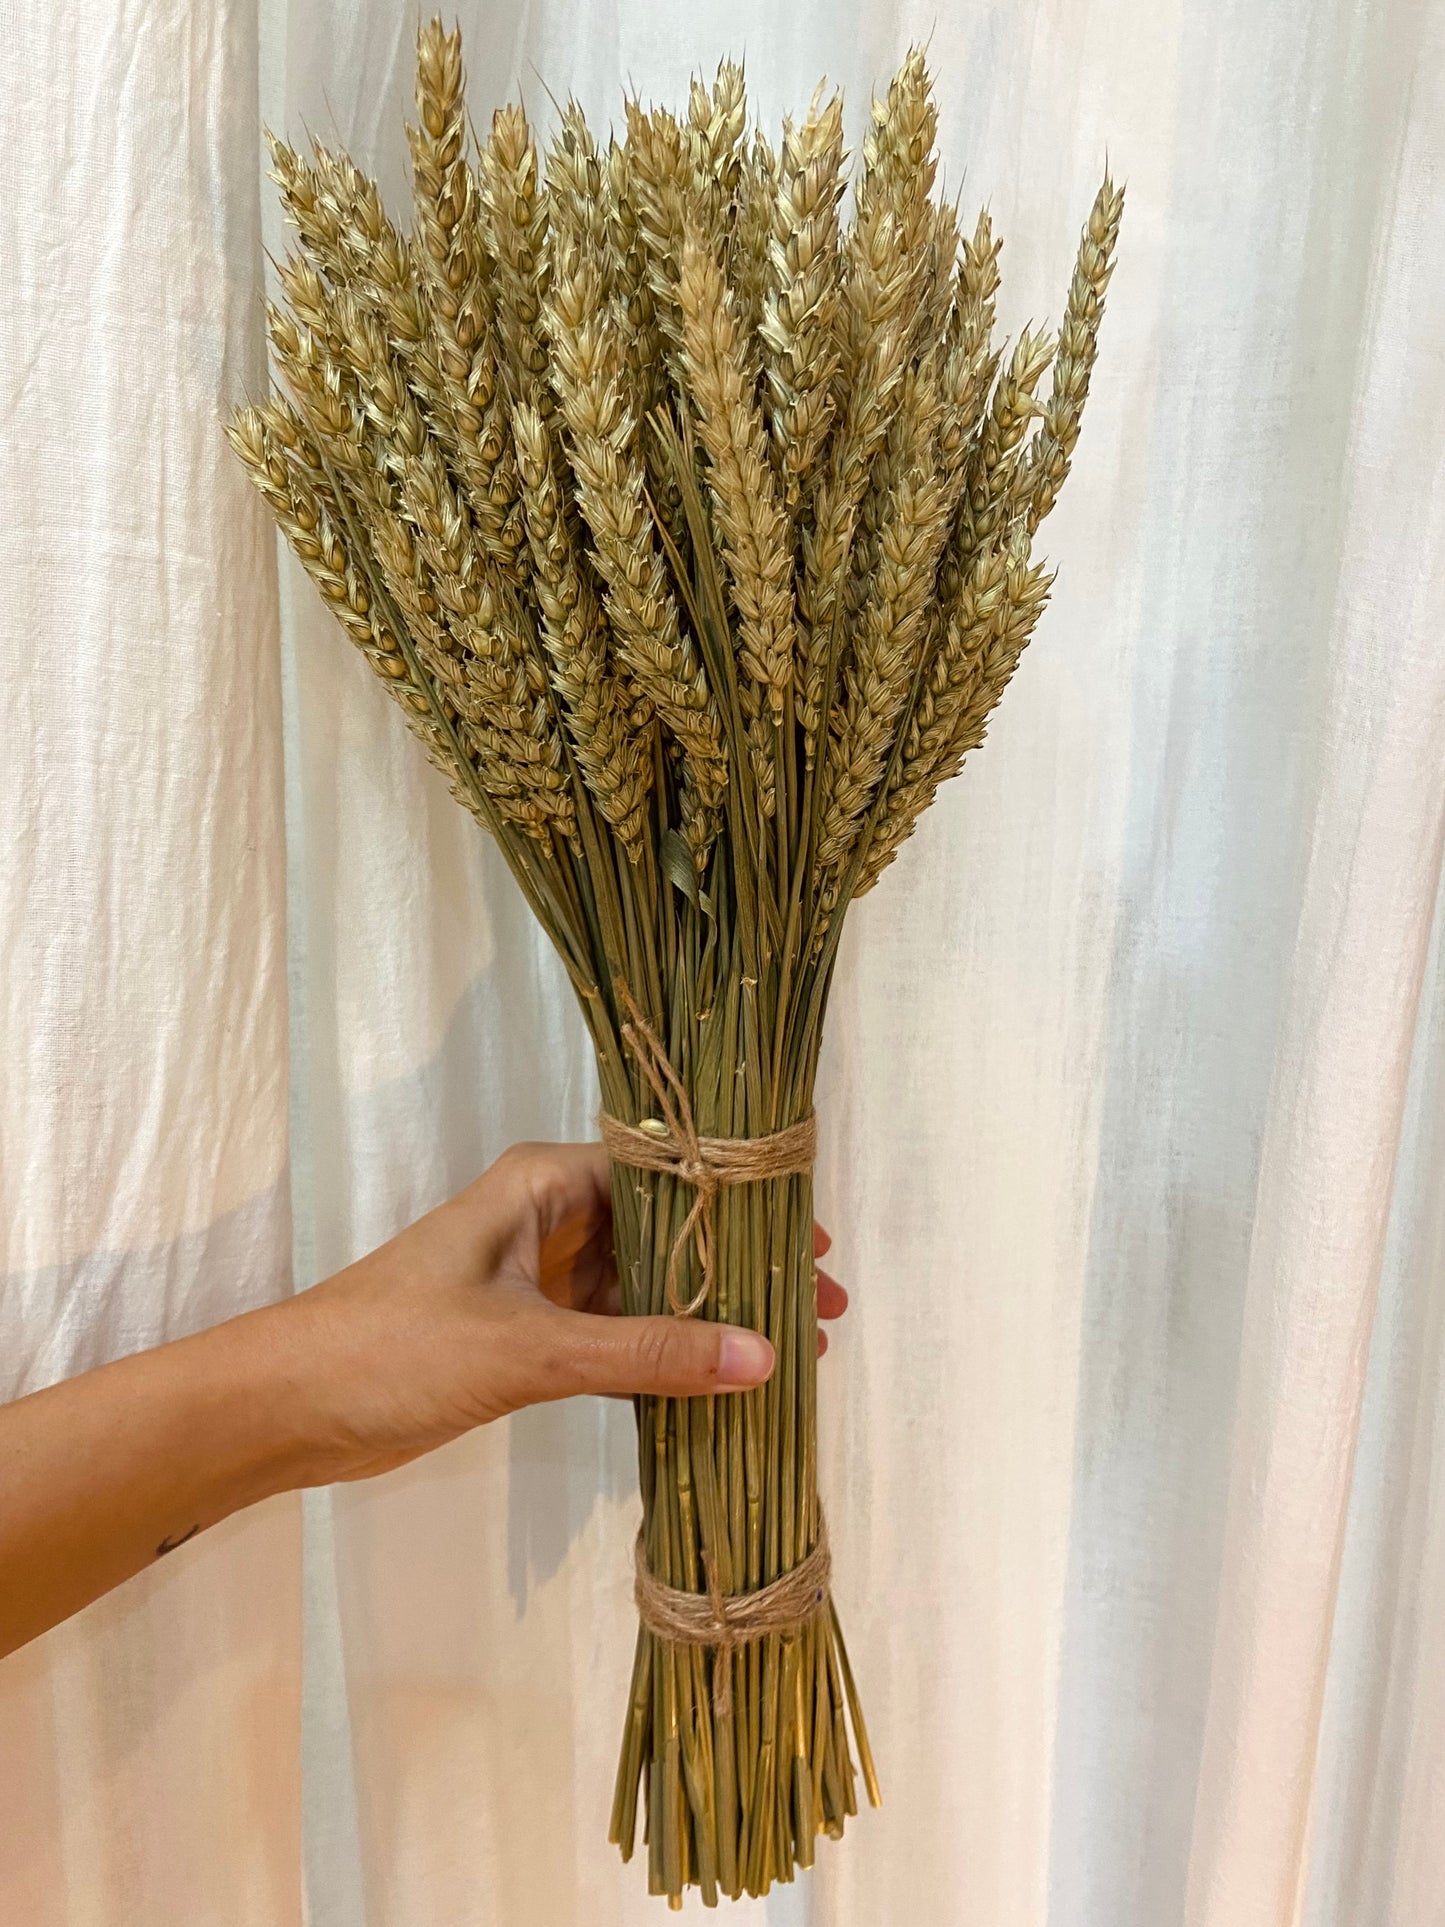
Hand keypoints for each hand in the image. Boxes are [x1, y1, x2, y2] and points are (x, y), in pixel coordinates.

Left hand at [291, 1141, 847, 1482]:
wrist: (283, 1410)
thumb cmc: (393, 1349)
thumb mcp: (528, 1348)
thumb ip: (645, 1353)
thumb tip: (763, 1356)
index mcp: (543, 1185)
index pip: (666, 1174)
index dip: (742, 1206)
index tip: (811, 1242)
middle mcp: (546, 1219)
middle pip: (665, 1232)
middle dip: (739, 1268)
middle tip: (822, 1306)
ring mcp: (535, 1281)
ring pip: (643, 1289)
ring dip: (705, 1318)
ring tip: (789, 1351)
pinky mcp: (523, 1338)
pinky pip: (613, 1338)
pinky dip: (661, 1358)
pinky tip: (715, 1385)